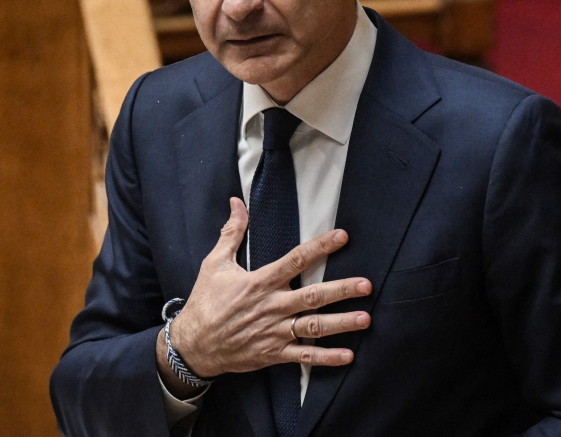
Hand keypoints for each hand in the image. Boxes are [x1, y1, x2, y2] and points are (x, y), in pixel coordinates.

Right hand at [157, 197, 371, 396]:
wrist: (194, 344)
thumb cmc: (205, 301)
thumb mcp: (215, 263)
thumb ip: (232, 232)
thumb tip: (236, 202)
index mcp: (260, 282)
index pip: (295, 260)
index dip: (320, 247)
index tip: (342, 237)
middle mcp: (272, 307)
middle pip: (313, 296)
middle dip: (341, 290)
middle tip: (366, 285)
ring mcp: (275, 332)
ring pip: (313, 326)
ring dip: (341, 323)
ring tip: (365, 318)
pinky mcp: (274, 353)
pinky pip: (304, 356)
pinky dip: (326, 358)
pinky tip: (348, 356)